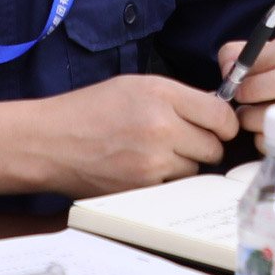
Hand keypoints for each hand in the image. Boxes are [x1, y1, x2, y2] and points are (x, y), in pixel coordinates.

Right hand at [27, 74, 236, 197]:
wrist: (51, 141)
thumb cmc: (90, 110)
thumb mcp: (136, 86)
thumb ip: (178, 97)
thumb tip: (214, 113)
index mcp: (161, 95)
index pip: (221, 115)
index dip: (224, 123)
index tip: (219, 126)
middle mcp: (161, 127)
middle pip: (213, 147)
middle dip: (203, 144)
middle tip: (181, 139)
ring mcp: (152, 162)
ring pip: (195, 169)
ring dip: (183, 164)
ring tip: (154, 152)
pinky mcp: (143, 189)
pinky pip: (174, 187)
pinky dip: (165, 181)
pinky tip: (143, 167)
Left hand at [218, 25, 274, 139]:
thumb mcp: (273, 54)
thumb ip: (243, 53)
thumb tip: (228, 68)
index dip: (256, 61)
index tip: (236, 72)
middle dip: (257, 87)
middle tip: (237, 95)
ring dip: (257, 116)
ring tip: (245, 115)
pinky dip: (267, 140)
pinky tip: (259, 133)